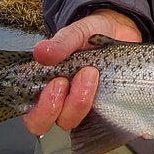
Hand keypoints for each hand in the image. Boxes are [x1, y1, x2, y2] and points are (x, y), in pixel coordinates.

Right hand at [21, 9, 141, 137]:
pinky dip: (113, 112)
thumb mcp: (76, 33)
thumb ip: (60, 43)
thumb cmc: (91, 35)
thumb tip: (41, 52)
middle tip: (80, 76)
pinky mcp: (107, 109)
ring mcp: (85, 109)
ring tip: (93, 73)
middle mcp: (63, 104)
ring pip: (79, 122)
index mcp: (47, 90)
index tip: (57, 82)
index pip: (34, 117)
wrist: (119, 30)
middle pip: (58, 123)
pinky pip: (108, 120)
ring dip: (84, 101)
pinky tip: (115, 92)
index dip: (43, 108)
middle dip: (70, 104)